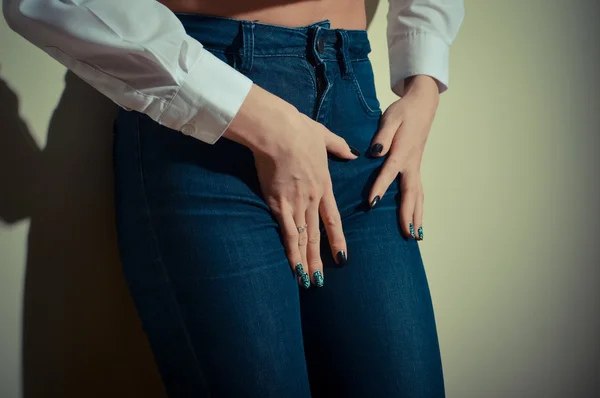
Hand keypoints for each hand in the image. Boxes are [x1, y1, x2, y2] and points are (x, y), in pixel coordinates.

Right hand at [224, 84, 358, 287]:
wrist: (277, 130)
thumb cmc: (299, 129)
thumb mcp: (324, 135)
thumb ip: (339, 146)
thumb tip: (352, 152)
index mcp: (324, 184)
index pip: (333, 219)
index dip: (337, 239)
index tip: (342, 256)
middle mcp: (312, 198)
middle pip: (317, 234)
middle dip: (319, 258)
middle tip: (322, 279)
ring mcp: (296, 203)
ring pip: (303, 239)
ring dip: (306, 261)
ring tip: (308, 281)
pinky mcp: (278, 203)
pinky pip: (287, 233)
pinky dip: (290, 253)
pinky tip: (293, 268)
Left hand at [366, 75, 439, 239]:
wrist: (422, 105)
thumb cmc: (403, 111)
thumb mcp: (390, 118)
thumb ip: (383, 135)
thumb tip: (376, 152)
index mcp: (402, 151)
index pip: (389, 172)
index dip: (380, 187)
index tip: (372, 204)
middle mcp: (411, 163)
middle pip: (411, 193)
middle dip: (408, 214)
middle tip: (407, 235)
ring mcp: (415, 166)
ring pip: (418, 195)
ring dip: (417, 216)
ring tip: (416, 237)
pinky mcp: (415, 167)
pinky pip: (418, 192)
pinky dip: (419, 208)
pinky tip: (417, 221)